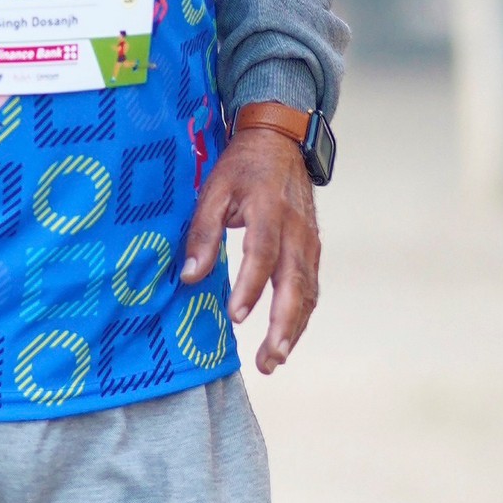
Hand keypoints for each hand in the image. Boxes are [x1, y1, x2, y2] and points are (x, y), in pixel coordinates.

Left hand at [178, 126, 321, 374]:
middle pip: (294, 283)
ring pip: (308, 292)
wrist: (281, 142)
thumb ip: (203, 233)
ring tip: (274, 360)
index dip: (251, 286)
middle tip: (269, 358)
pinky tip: (286, 339)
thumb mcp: (214, 190)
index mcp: (268, 210)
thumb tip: (189, 276)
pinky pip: (311, 288)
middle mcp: (295, 230)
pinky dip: (301, 317)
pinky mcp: (313, 249)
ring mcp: (309, 241)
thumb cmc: (242, 167)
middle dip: (283, 324)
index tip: (236, 316)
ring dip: (294, 329)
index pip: (262, 253)